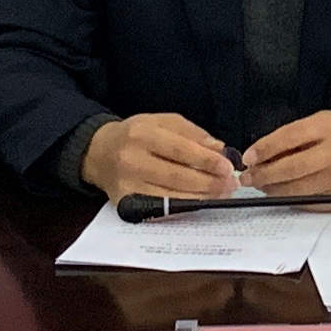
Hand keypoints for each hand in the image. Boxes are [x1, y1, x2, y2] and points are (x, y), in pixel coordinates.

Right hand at [81, 114, 239, 201]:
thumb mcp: (161, 121)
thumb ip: (192, 133)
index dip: (206, 160)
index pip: (180, 149)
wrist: (99, 153)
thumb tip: (219, 149)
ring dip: (201, 197)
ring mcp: (127, 184)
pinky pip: (161, 208)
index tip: (228, 167)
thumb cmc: (136, 135)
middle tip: (230, 184)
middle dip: (209, 182)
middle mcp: (131, 160)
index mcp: (142, 134)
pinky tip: (200, 201)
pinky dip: (184, 206)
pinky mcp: (126, 203)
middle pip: (177, 176)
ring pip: (171, 196)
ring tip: (221, 193)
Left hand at [244, 113, 330, 199]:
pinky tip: (282, 193)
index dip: (265, 149)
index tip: (248, 158)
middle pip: (292, 168)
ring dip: (273, 190)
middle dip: (264, 175)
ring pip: (298, 190)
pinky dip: (290, 199)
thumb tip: (258, 157)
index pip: (290, 137)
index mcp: (329, 127)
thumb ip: (290, 137)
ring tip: (262, 186)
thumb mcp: (317, 123)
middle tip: (248, 178)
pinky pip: (308, 203)